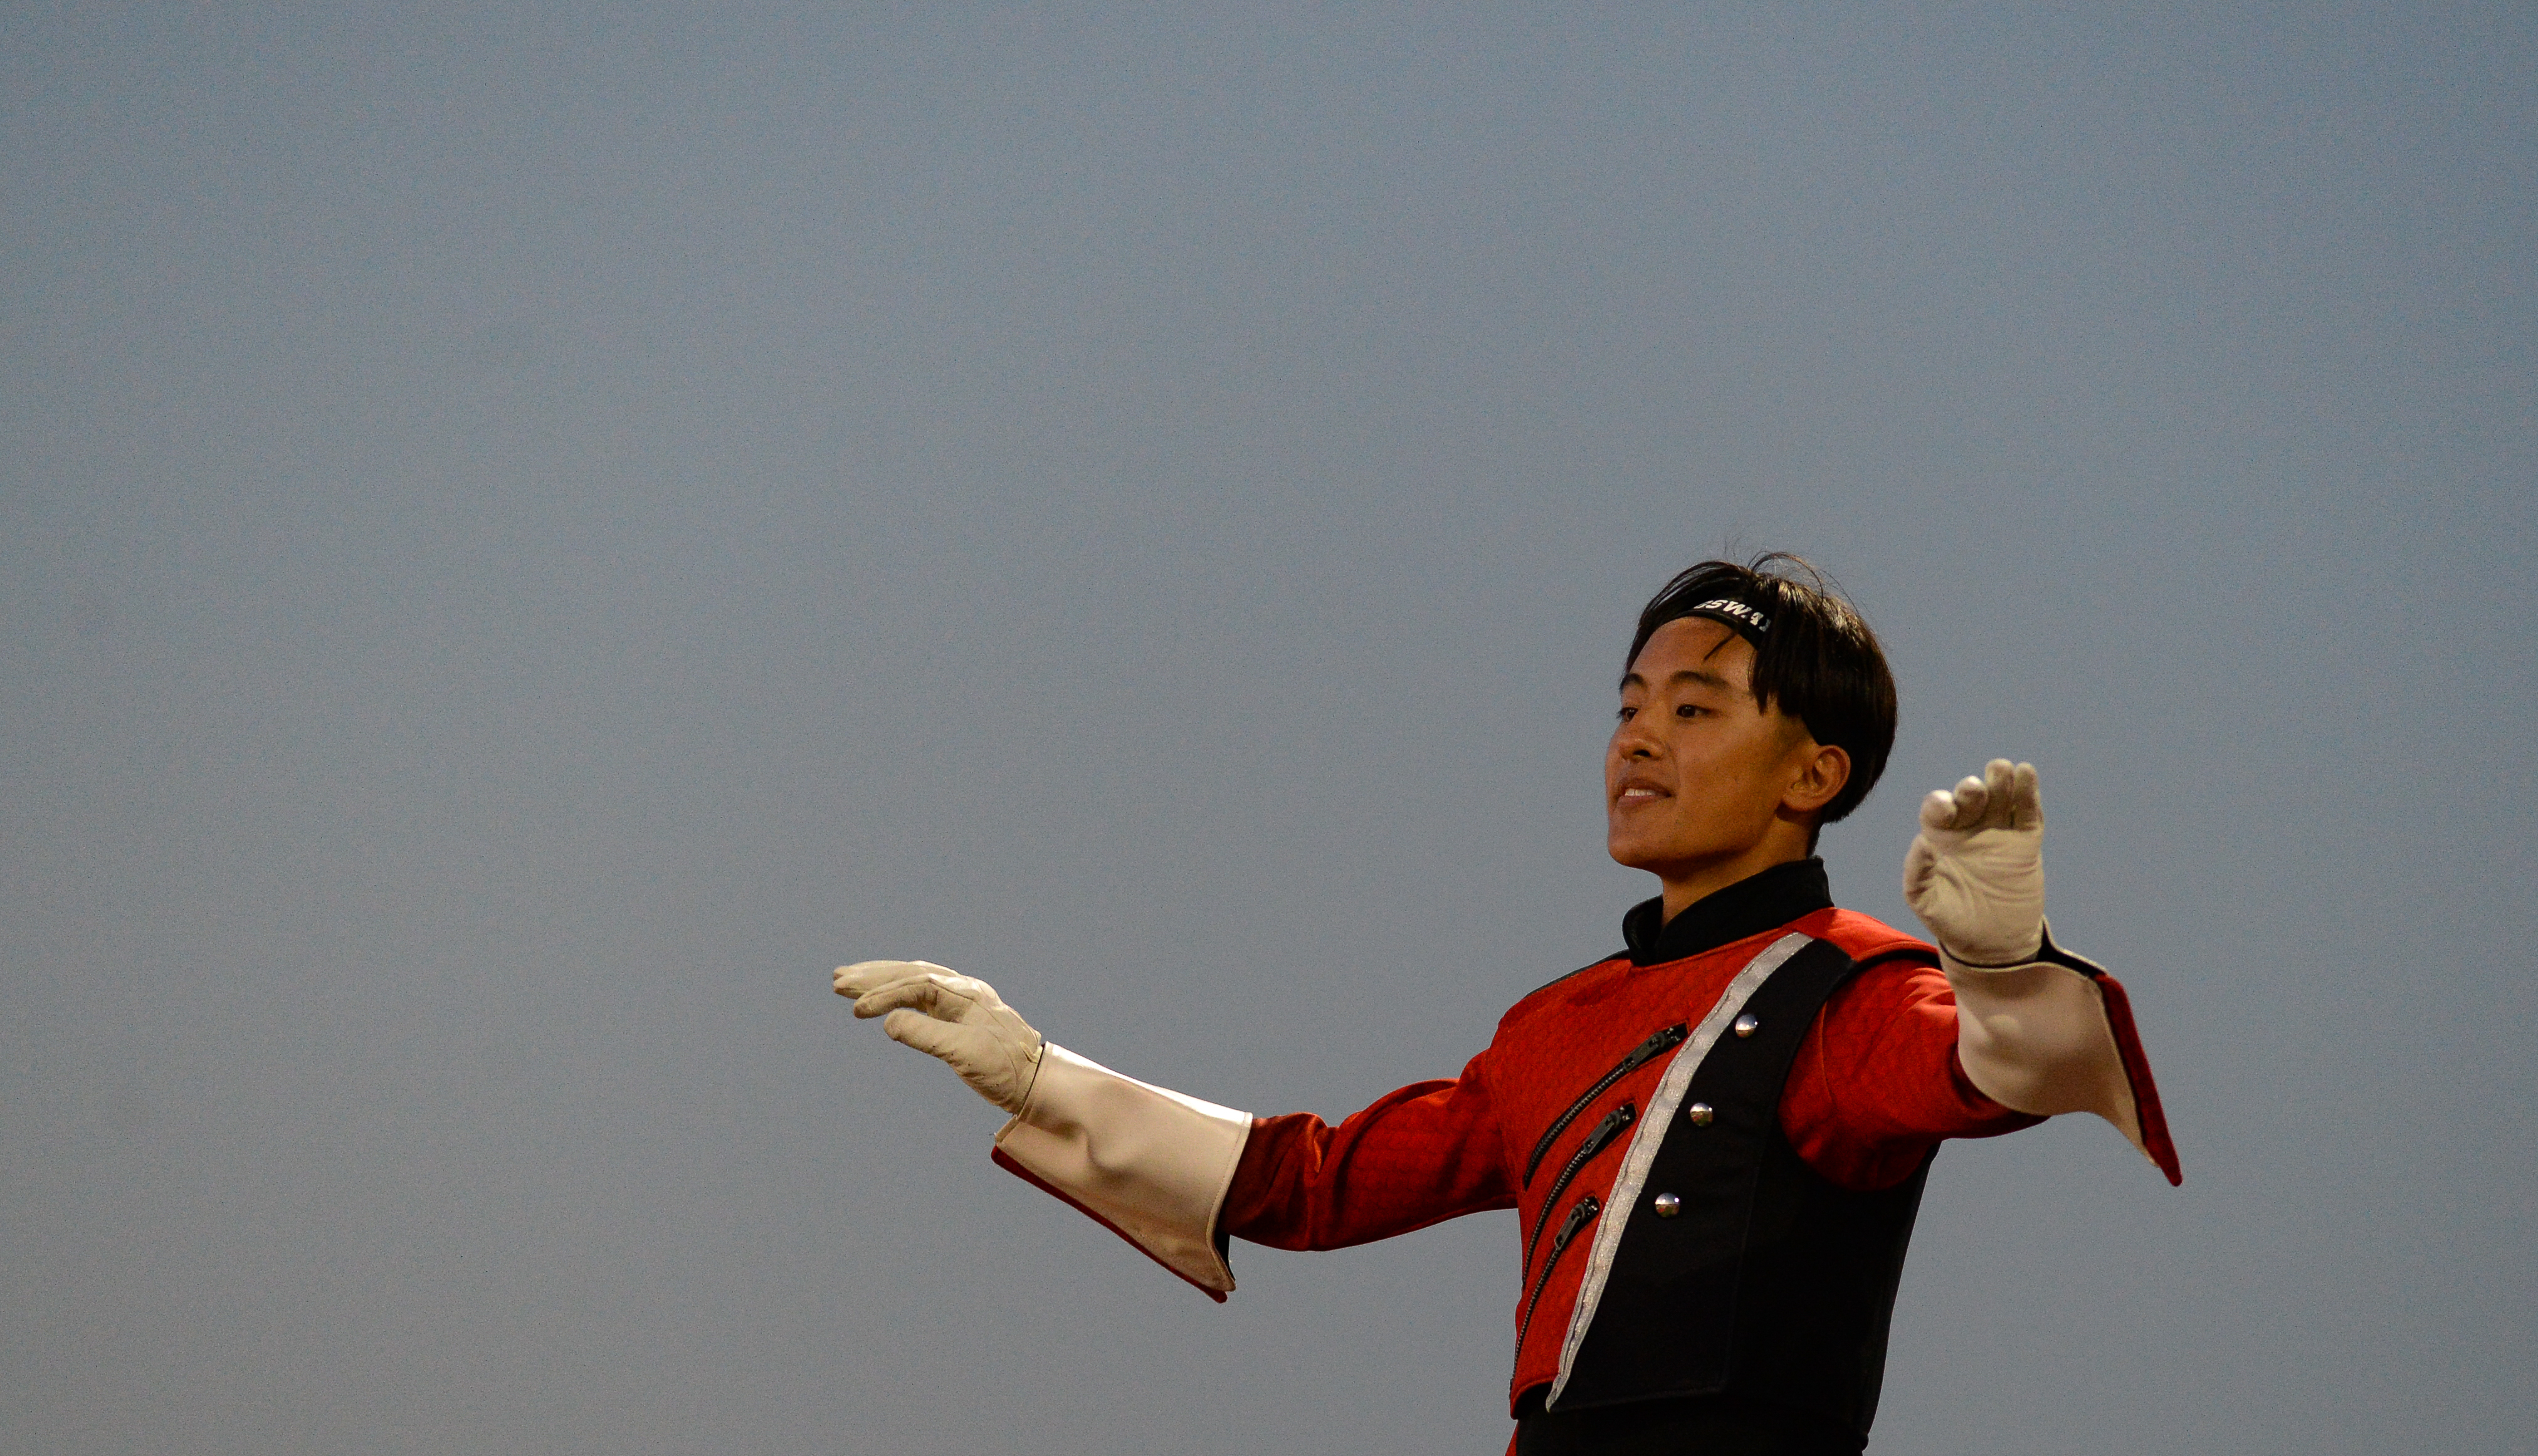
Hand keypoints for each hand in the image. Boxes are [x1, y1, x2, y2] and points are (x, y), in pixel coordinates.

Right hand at [833, 961, 1045, 1112]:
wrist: (1034, 1080)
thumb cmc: (1004, 1068)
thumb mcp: (965, 1054)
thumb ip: (927, 1035)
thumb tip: (889, 1022)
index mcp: (965, 993)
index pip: (916, 984)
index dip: (884, 995)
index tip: (858, 1011)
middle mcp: (961, 989)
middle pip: (909, 973)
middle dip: (872, 976)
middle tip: (837, 980)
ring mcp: (960, 999)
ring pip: (913, 980)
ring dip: (880, 980)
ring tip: (847, 981)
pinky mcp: (957, 1014)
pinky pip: (920, 994)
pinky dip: (896, 991)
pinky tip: (882, 994)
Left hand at [1902, 758, 2044, 966]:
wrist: (1992, 944)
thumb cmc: (1951, 920)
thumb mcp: (1925, 902)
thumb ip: (1918, 873)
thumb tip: (1923, 843)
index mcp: (1940, 838)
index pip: (1938, 809)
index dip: (1940, 804)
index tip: (1946, 809)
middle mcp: (1968, 828)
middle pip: (1970, 798)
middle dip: (1972, 791)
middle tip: (1975, 791)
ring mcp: (1999, 833)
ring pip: (2000, 798)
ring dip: (2001, 782)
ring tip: (2002, 769)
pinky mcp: (2026, 843)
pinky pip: (2027, 813)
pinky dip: (2028, 793)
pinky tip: (2026, 773)